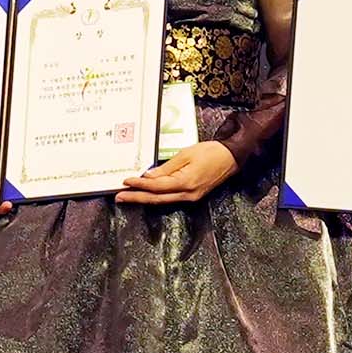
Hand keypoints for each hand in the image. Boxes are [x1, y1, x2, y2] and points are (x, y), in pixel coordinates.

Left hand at [118, 138, 238, 206]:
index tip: (126, 181)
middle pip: (156, 198)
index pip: (156, 186)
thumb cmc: (211, 152)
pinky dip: (157, 196)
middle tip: (119, 197)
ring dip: (144, 198)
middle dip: (137, 198)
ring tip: (128, 197)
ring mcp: (191, 197)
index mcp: (185, 183)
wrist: (232, 157)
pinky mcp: (193, 196)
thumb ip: (166, 168)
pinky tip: (147, 194)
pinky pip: (171, 198)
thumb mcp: (186, 155)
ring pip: (162, 200)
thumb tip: (148, 176)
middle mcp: (187, 194)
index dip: (140, 184)